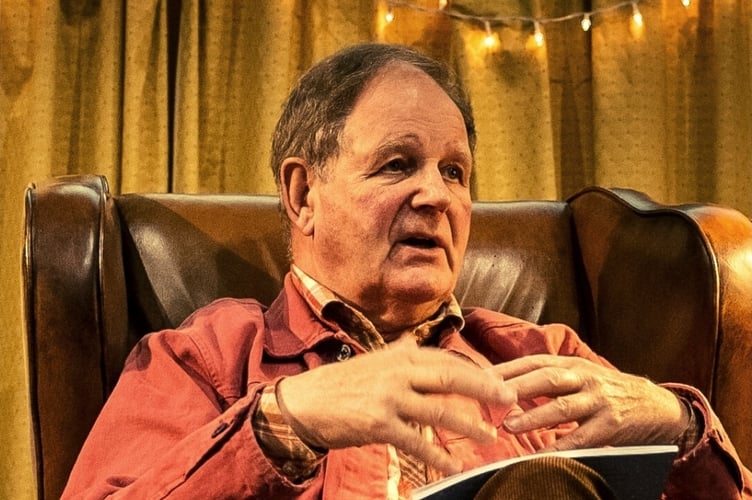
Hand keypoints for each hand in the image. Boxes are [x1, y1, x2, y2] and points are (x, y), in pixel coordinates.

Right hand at [276, 338, 515, 475]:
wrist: (304, 401)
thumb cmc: (341, 383)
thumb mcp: (374, 361)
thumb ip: (398, 354)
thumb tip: (418, 343)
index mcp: (400, 355)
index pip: (447, 361)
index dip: (477, 372)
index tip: (499, 380)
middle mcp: (398, 371)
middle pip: (452, 378)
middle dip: (485, 390)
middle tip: (510, 399)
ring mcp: (390, 397)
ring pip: (440, 410)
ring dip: (468, 426)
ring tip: (489, 437)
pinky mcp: (379, 423)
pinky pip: (416, 441)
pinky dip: (438, 455)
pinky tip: (453, 464)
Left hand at [492, 354, 688, 450]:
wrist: (657, 406)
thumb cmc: (606, 391)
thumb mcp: (579, 376)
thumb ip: (547, 379)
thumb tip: (503, 386)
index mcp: (572, 363)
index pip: (533, 362)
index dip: (506, 368)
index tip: (479, 376)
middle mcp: (583, 377)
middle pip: (545, 378)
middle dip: (515, 386)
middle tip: (488, 396)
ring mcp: (598, 400)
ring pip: (561, 406)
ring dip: (533, 416)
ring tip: (509, 425)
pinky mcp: (611, 425)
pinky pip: (582, 437)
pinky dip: (562, 446)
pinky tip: (544, 454)